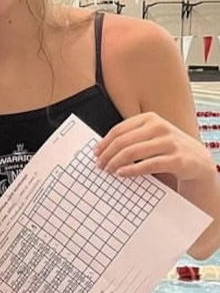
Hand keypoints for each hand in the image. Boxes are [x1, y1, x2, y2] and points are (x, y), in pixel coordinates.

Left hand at [95, 111, 213, 183]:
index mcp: (150, 119)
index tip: (95, 153)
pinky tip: (121, 173)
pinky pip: (148, 165)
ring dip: (116, 163)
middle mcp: (159, 127)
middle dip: (107, 154)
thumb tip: (102, 149)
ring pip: (133, 152)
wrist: (197, 159)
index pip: (119, 130)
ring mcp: (169, 142)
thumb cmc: (167, 147)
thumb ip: (131, 138)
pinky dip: (131, 170)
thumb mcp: (150, 136)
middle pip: (123, 141)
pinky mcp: (176, 159)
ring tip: (108, 170)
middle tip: (99, 165)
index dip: (104, 143)